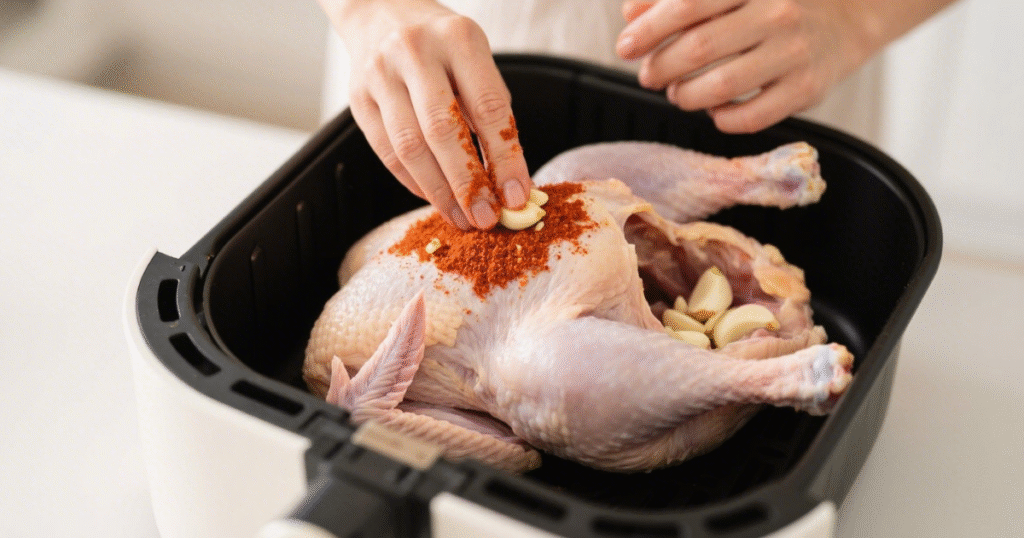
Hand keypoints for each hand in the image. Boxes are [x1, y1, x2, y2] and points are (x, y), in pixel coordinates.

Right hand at [322, 0, 531, 229]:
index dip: (505, 159)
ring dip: (439, 192)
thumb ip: (490, 110)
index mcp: (458, 39)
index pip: (488, 108)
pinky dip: (413, 182)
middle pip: (443, 131)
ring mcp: (380, 75)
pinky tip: (434, 197)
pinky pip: (387, 152)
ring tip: (461, 217)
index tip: (517, 195)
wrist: (380, 10)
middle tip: (486, 218)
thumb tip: (507, 178)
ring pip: (410, 147)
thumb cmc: (440, 43)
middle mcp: (415, 53)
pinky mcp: (358, 99)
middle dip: (468, 184)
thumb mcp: (475, 58)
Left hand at [616, 0, 872, 132]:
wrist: (852, 13)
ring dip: (685, 96)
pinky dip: (721, 118)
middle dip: (660, 67)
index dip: (648, 29)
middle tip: (648, 74)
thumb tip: (631, 13)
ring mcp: (795, 52)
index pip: (688, 4)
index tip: (624, 45)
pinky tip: (714, 109)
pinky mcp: (807, 89)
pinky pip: (751, 117)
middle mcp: (777, 13)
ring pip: (721, 87)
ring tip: (677, 92)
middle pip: (699, 48)